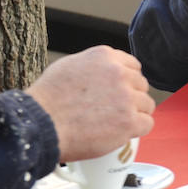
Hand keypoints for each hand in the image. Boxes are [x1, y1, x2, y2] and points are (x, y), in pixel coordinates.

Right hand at [26, 47, 154, 160]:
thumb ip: (95, 66)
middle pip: (141, 86)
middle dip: (130, 98)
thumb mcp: (69, 66)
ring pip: (147, 105)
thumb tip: (109, 69)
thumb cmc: (48, 99)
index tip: (117, 92)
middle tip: (111, 110)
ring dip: (134, 114)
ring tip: (112, 122)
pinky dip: (136, 130)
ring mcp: (126, 97)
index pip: (133, 66)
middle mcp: (119, 73)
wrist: (40, 124)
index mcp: (106, 57)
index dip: (126, 81)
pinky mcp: (129, 121)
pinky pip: (147, 123)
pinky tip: (119, 132)